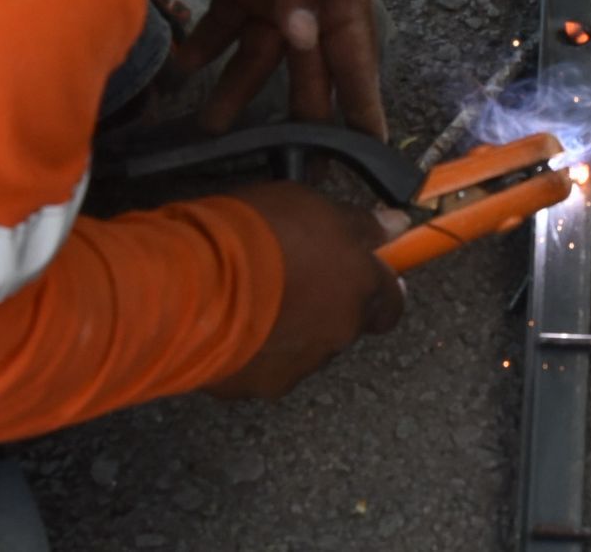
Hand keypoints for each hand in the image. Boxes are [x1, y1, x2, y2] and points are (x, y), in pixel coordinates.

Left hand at [179, 0, 385, 137]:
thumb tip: (300, 40)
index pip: (356, 61)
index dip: (361, 106)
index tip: (369, 149)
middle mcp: (313, 1)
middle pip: (305, 69)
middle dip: (297, 116)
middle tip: (287, 165)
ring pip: (257, 53)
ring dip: (236, 88)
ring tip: (210, 129)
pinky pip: (223, 18)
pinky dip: (204, 41)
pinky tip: (180, 68)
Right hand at [209, 182, 403, 398]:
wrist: (195, 283)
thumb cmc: (256, 235)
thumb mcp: (313, 206)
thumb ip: (359, 224)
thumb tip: (396, 225)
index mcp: (360, 290)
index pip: (391, 303)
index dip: (376, 288)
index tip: (360, 272)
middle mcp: (338, 334)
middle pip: (344, 325)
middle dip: (324, 306)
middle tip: (291, 276)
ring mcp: (300, 365)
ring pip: (305, 348)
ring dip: (289, 328)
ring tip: (253, 298)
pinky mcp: (259, 385)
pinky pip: (264, 366)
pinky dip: (254, 349)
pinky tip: (230, 322)